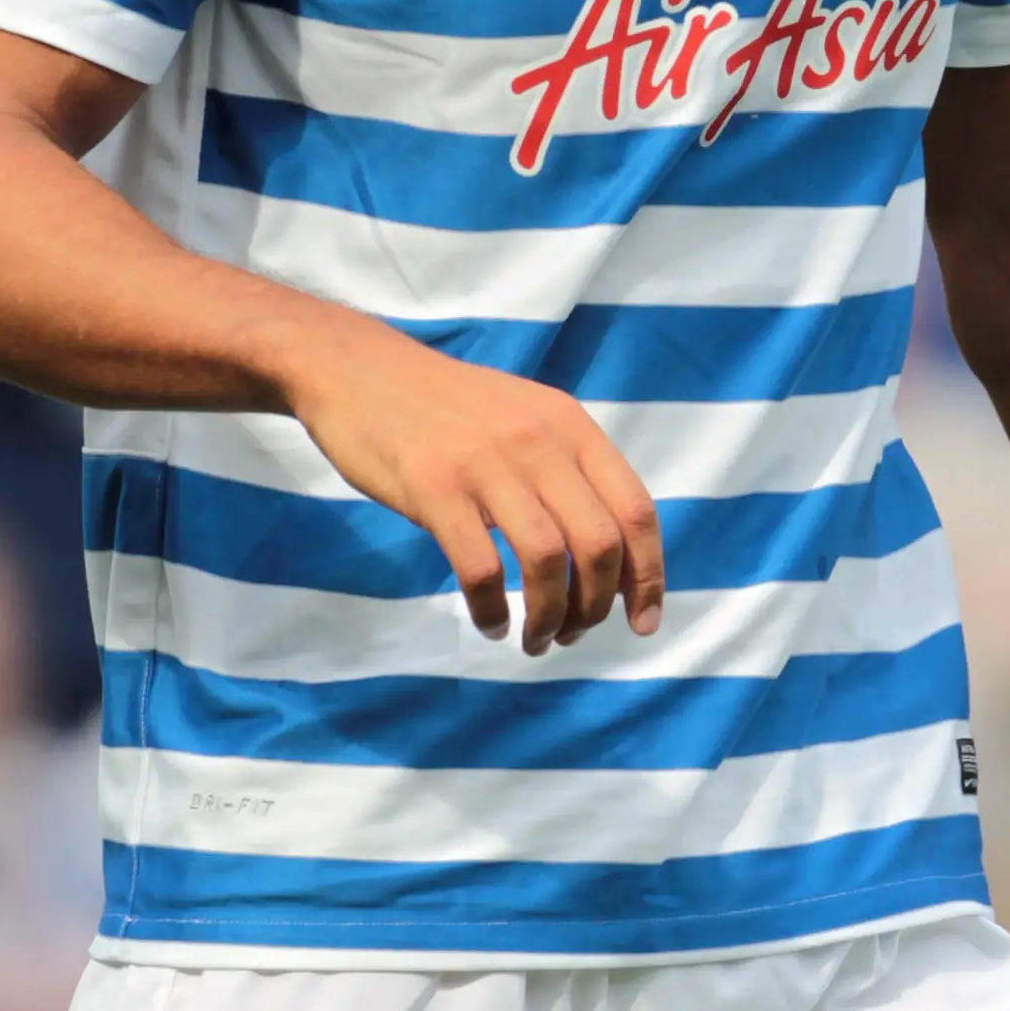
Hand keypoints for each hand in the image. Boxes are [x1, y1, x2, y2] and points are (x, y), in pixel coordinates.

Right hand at [280, 307, 663, 655]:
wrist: (362, 369)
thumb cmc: (447, 408)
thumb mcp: (525, 418)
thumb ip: (567, 472)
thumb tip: (609, 558)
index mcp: (570, 426)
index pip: (635, 510)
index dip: (647, 576)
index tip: (641, 622)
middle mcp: (538, 442)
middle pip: (598, 544)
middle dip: (595, 607)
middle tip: (572, 636)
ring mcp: (486, 463)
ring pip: (546, 562)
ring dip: (549, 618)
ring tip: (535, 641)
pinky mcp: (434, 488)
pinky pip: (480, 569)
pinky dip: (492, 610)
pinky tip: (489, 622)